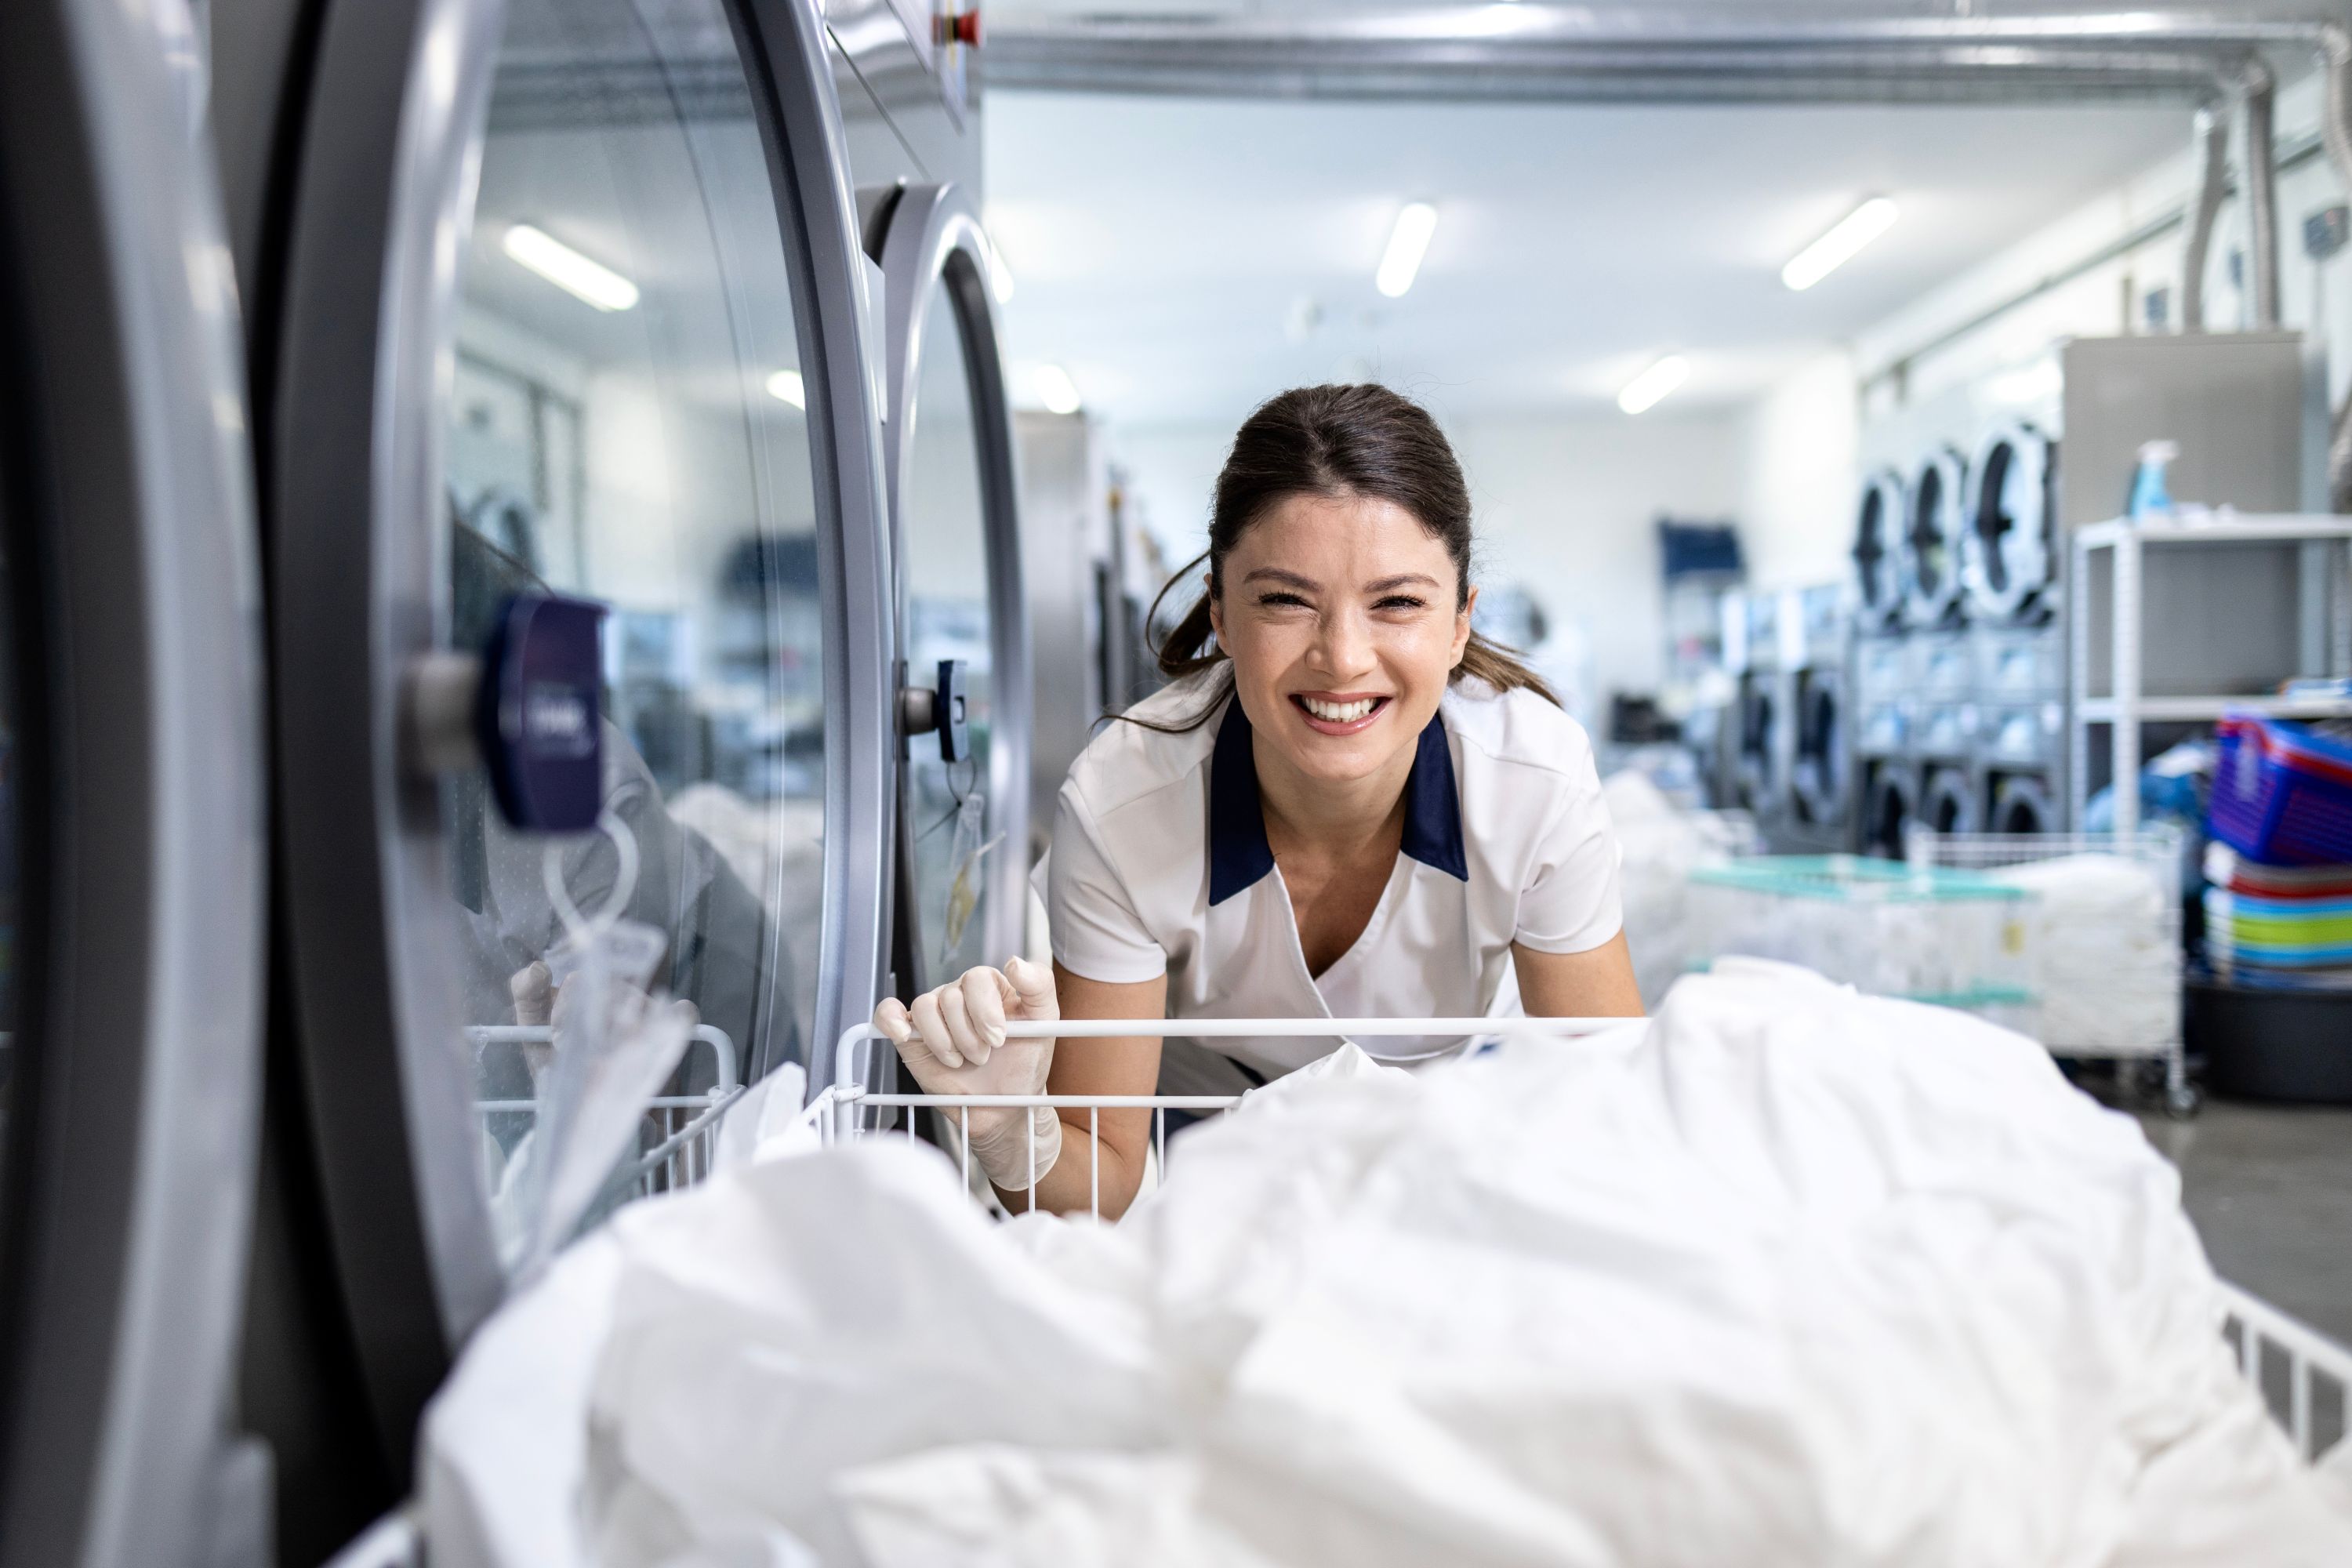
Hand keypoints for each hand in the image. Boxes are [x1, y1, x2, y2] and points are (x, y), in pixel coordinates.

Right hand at [872, 957, 1060, 1188]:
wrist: (1004, 1105)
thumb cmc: (1024, 1062)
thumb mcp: (1045, 1022)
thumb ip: (1039, 986)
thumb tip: (1015, 963)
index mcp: (989, 985)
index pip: (976, 978)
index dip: (984, 1011)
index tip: (998, 1039)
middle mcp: (959, 994)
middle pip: (949, 996)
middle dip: (968, 1035)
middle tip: (982, 1056)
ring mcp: (934, 1015)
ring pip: (923, 1007)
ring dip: (943, 1041)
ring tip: (960, 1060)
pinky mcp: (910, 1035)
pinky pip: (888, 1013)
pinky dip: (891, 1020)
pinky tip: (905, 1035)